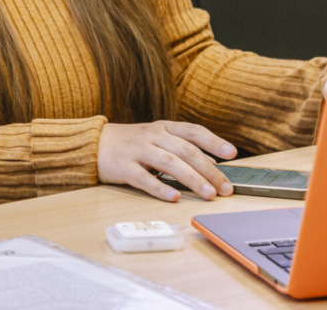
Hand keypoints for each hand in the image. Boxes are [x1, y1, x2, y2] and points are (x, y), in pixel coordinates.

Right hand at [97, 121, 237, 201]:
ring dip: (192, 179)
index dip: (213, 141)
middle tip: (225, 188)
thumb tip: (212, 164)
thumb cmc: (132, 144)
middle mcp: (153, 136)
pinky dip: (160, 188)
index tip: (232, 154)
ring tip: (208, 194)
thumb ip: (183, 150)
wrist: (94, 144)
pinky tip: (174, 197)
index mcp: (164, 128)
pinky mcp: (123, 167)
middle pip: (186, 151)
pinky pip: (143, 179)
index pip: (193, 131)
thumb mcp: (158, 140)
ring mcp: (138, 150)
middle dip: (209, 170)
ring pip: (169, 163)